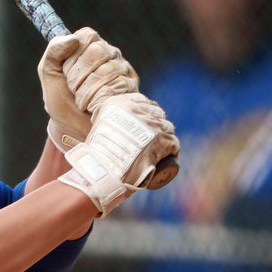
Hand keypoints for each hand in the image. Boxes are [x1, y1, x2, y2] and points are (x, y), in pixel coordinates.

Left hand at [39, 28, 139, 140]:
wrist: (79, 132)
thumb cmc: (64, 103)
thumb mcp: (49, 77)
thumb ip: (53, 53)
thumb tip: (71, 39)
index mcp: (89, 47)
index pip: (87, 35)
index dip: (74, 54)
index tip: (66, 70)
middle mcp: (110, 54)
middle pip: (97, 51)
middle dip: (78, 75)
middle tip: (74, 89)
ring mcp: (123, 69)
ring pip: (108, 70)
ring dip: (87, 90)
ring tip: (84, 101)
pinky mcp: (132, 87)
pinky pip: (117, 86)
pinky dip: (99, 100)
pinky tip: (95, 106)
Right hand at [57, 93, 178, 215]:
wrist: (104, 171)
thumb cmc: (97, 155)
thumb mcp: (98, 127)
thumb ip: (106, 119)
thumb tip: (113, 123)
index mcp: (119, 103)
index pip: (141, 100)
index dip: (145, 111)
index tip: (144, 122)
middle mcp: (136, 110)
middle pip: (156, 113)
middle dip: (156, 123)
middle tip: (152, 138)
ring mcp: (151, 124)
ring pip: (167, 127)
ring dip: (165, 136)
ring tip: (160, 149)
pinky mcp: (163, 140)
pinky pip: (174, 143)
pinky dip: (172, 151)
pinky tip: (169, 157)